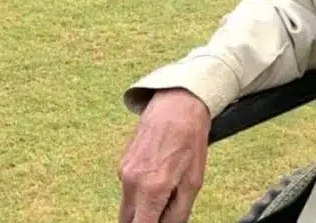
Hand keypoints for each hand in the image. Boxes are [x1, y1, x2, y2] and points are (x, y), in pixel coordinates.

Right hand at [118, 88, 211, 222]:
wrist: (177, 104)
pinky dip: (140, 192)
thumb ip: (178, 212)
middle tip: (164, 210)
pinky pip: (128, 189)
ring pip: (128, 206)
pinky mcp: (122, 164)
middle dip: (145, 221)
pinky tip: (160, 174)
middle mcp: (131, 182)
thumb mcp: (194, 181)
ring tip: (167, 188)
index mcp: (151, 189)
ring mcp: (123, 172)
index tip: (159, 222)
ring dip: (143, 207)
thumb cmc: (190, 139)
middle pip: (128, 221)